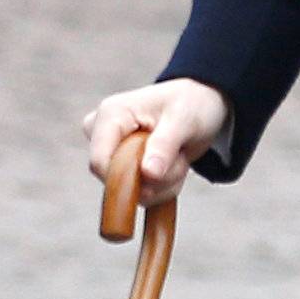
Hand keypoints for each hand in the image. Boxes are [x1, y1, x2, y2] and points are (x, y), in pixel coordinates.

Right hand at [83, 79, 228, 206]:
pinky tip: (173, 166)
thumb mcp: (184, 120)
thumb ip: (165, 146)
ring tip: (178, 156)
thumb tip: (148, 173)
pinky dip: (163, 188)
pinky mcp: (121, 167)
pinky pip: (139, 195)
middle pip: (115, 180)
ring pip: (131, 192)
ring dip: (163, 183)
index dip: (127, 178)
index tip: (159, 173)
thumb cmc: (189, 103)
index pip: (100, 162)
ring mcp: (111, 152)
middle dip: (155, 179)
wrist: (199, 105)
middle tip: (179, 156)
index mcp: (110, 115)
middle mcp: (102, 134)